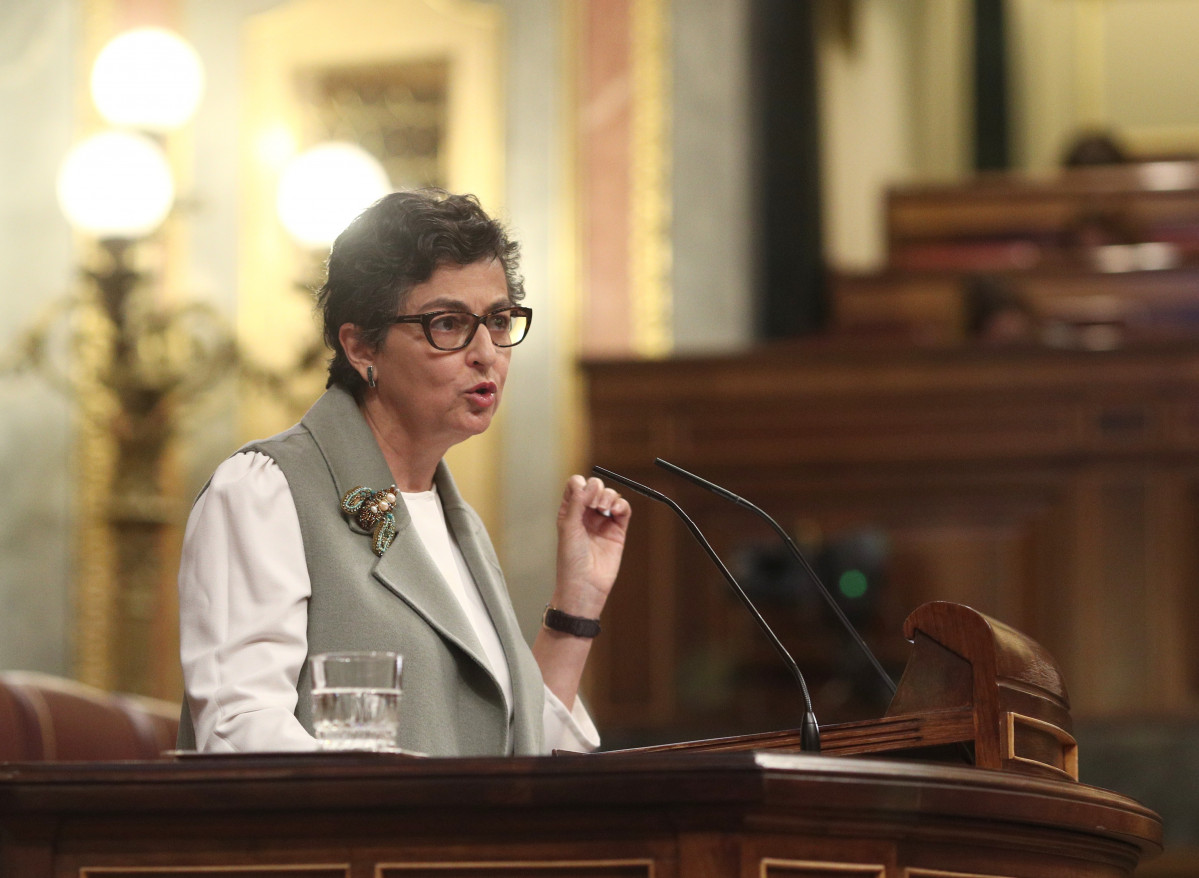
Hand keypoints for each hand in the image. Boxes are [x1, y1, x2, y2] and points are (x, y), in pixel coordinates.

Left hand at [552, 475, 631, 617]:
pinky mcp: (618, 530)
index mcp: (570, 511)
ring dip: (609, 496)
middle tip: (595, 505)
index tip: (584, 497)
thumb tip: (591, 484)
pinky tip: (616, 511)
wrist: (585, 584)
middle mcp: (586, 514)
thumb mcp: (568, 527)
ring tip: (604, 509)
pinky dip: (622, 505)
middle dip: (597, 490)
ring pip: (610, 496)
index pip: (577, 485)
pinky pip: (623, 510)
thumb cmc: (571, 559)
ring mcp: (602, 521)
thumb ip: (578, 503)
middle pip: (595, 487)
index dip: (582, 485)